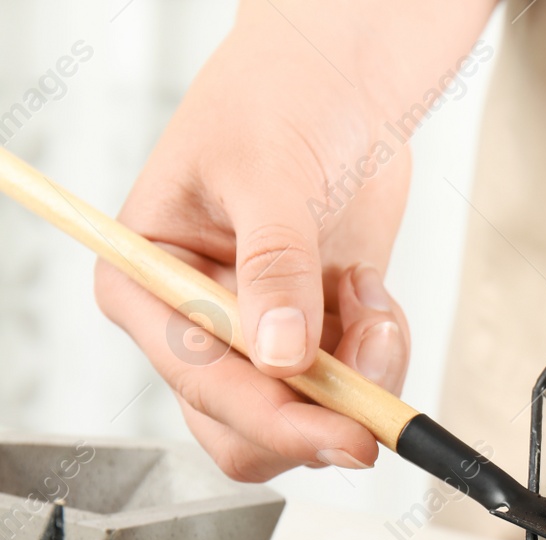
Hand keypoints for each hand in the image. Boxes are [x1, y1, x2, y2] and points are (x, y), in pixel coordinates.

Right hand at [95, 8, 414, 480]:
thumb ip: (275, 270)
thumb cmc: (280, 102)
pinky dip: (382, 349)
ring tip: (370, 297)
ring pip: (314, 414)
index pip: (202, 386)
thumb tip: (281, 358)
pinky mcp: (320, 333)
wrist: (341, 81)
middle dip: (321, 419)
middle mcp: (199, 323)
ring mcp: (262, 334)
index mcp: (147, 286)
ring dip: (364, 372)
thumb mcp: (270, 179)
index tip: (345, 435)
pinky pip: (358, 384)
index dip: (276, 422)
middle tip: (377, 398)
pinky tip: (371, 290)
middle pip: (249, 431)